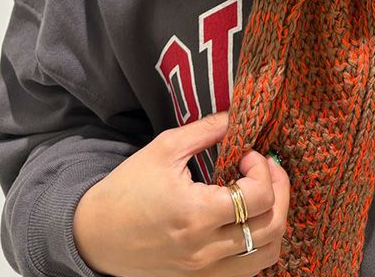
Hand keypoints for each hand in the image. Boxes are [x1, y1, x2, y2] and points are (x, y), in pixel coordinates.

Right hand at [73, 110, 289, 275]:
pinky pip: (248, 268)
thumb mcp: (164, 148)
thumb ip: (206, 130)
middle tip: (267, 167)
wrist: (94, 236)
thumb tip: (238, 113)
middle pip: (272, 227)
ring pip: (267, 254)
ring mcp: (205, 272)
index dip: (264, 169)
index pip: (258, 197)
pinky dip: (260, 244)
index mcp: (195, 215)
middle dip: (280, 190)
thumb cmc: (127, 188)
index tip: (248, 153)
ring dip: (276, 219)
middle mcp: (205, 250)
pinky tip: (250, 219)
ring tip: (263, 193)